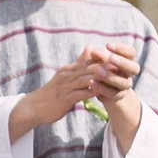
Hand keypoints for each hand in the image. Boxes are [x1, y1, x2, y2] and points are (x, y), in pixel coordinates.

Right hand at [8, 43, 139, 141]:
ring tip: (115, 77)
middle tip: (122, 66)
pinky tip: (101, 91)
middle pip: (89, 67)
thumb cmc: (53, 93)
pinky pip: (80, 93)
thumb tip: (89, 50)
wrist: (35, 107)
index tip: (119, 60)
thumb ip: (78, 65)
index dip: (103, 60)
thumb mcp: (65, 77)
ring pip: (86, 79)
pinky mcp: (65, 98)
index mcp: (68, 70)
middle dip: (105, 66)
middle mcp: (67, 75)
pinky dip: (91, 91)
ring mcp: (65, 86)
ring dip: (101, 78)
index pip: (88, 61)